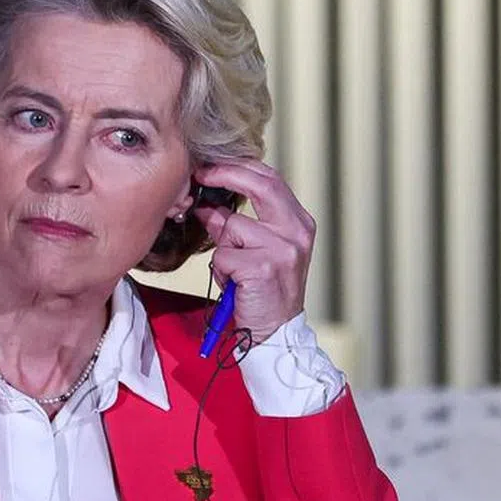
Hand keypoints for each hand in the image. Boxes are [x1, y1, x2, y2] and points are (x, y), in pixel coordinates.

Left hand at [191, 159, 315, 341]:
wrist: (275, 333)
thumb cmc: (264, 292)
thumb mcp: (256, 252)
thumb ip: (237, 225)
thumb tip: (209, 205)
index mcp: (299, 223)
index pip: (271, 179)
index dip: (239, 167)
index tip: (212, 167)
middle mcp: (297, 232)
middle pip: (260, 185)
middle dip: (226, 175)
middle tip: (201, 176)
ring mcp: (283, 249)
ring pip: (232, 226)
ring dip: (222, 247)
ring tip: (233, 270)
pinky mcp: (264, 268)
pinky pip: (224, 255)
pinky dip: (221, 270)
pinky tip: (234, 284)